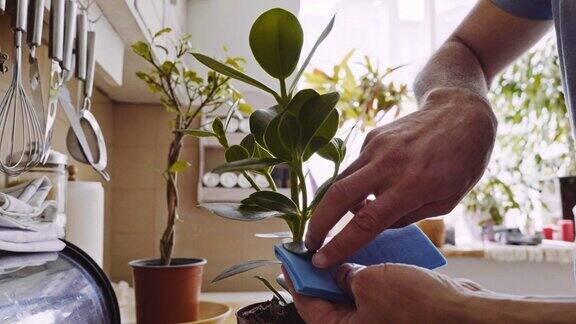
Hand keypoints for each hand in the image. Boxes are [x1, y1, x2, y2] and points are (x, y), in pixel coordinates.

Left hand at [283, 263, 484, 323]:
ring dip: (344, 271)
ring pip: (351, 294)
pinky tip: (365, 252)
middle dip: (320, 274)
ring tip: (336, 246)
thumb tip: (333, 269)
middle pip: (328, 301)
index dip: (297, 281)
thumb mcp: (368, 282)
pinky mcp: (394, 311)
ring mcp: (378, 320)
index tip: (288, 260)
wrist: (462, 311)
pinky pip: (372, 291)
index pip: (309, 307)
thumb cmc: (414, 302)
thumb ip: (343, 275)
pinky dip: (366, 273)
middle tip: (311, 249)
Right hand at [306, 88, 496, 267]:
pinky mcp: (371, 137)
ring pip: (340, 181)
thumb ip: (407, 216)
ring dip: (332, 206)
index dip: (340, 245)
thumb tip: (373, 224)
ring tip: (339, 219)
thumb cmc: (462, 162)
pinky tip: (374, 185)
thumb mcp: (446, 201)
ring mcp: (376, 147)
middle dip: (317, 225)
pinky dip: (356, 184)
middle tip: (309, 244)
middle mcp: (388, 164)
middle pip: (337, 197)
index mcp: (412, 186)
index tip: (321, 260)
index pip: (366, 222)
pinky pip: (355, 168)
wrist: (461, 113)